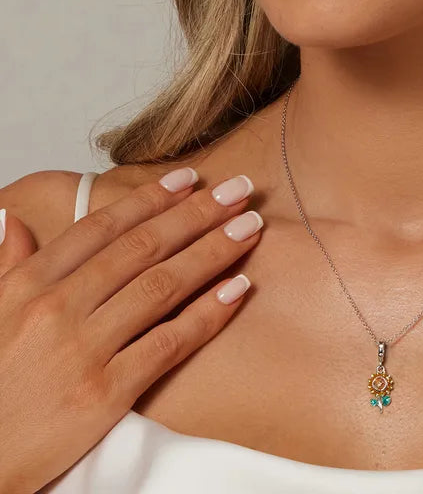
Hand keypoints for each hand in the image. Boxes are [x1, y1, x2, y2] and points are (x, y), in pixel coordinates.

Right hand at [0, 169, 263, 493]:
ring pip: (162, 285)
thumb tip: (14, 219)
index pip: (103, 227)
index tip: (191, 179)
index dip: (151, 198)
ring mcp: (83, 350)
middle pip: (142, 248)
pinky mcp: (105, 392)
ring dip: (213, 251)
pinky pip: (169, 342)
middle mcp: (57, 308)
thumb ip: (7, 265)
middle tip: (239, 191)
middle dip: (197, 214)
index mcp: (30, 285)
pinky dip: (208, 313)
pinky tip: (238, 288)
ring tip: (249, 227)